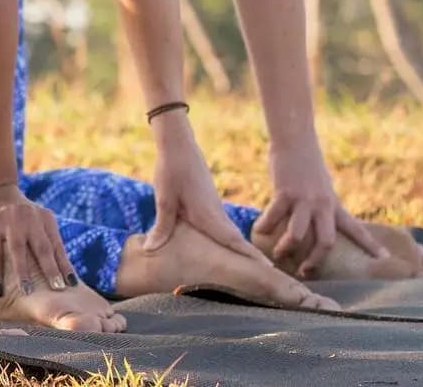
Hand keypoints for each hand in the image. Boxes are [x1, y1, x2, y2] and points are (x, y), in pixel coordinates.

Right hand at [0, 182, 76, 295]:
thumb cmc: (20, 219)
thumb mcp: (36, 225)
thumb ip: (46, 244)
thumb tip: (66, 280)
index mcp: (45, 218)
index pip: (57, 245)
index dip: (65, 265)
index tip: (72, 285)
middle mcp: (30, 216)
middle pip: (42, 246)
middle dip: (50, 269)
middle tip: (57, 289)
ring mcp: (9, 218)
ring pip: (18, 249)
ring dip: (23, 272)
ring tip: (27, 292)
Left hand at [144, 121, 268, 263]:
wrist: (178, 144)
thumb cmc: (170, 170)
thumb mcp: (163, 199)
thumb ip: (162, 227)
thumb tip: (151, 250)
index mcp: (208, 214)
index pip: (233, 240)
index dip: (250, 256)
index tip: (270, 271)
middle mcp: (216, 212)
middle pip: (236, 240)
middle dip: (251, 257)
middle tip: (271, 277)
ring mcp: (214, 206)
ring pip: (229, 232)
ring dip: (240, 248)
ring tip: (254, 270)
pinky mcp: (209, 201)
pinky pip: (221, 224)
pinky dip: (228, 237)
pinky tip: (226, 246)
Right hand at [253, 142, 387, 274]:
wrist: (295, 140)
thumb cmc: (307, 163)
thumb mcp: (322, 186)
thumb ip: (321, 206)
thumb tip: (313, 224)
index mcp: (333, 204)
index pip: (355, 229)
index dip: (370, 245)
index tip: (385, 259)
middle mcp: (321, 205)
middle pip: (324, 242)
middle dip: (314, 260)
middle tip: (305, 270)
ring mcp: (302, 200)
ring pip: (298, 235)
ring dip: (286, 248)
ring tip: (279, 255)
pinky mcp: (283, 193)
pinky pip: (274, 216)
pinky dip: (265, 226)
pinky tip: (259, 231)